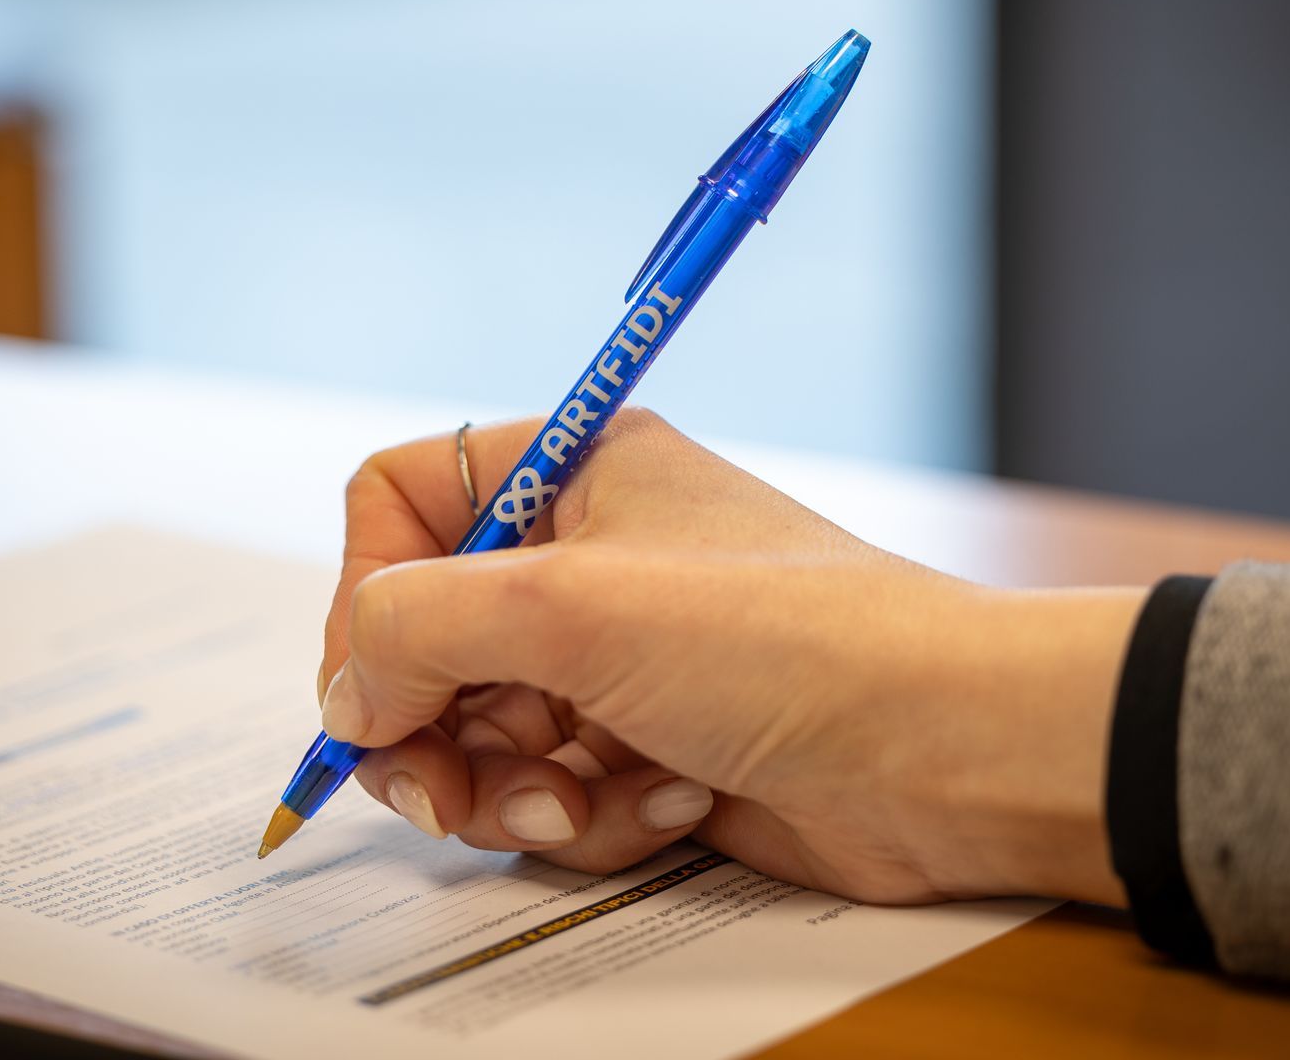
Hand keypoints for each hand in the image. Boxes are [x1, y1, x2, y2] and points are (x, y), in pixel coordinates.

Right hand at [317, 410, 1140, 904]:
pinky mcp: (650, 748)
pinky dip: (594, 816)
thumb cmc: (787, 641)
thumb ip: (414, 630)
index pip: (401, 505)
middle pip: (425, 641)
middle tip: (445, 792)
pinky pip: (555, 794)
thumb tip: (344, 697)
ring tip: (584, 801)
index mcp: (569, 473)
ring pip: (482, 735)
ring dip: (515, 789)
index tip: (376, 684)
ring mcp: (619, 659)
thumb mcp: (570, 607)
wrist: (944, 752)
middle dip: (432, 730)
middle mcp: (587, 559)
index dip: (366, 596)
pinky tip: (673, 801)